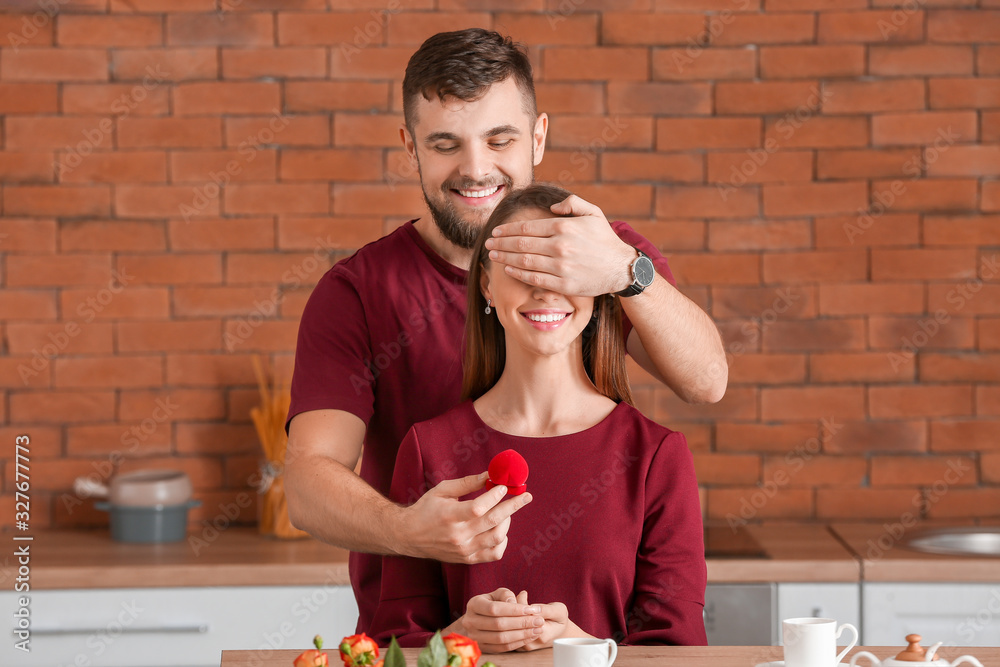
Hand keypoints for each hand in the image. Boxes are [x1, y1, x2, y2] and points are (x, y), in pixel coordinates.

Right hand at [399, 472, 532, 563]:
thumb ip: (467, 483)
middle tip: (525, 496)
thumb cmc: (426, 509)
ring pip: (497, 538)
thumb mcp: (442, 490)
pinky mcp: (467, 559)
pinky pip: (493, 554)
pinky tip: (500, 530)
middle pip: (493, 522)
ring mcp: (464, 550)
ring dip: (507, 521)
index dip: (495, 496)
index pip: (479, 507)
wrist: (409, 536)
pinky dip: (502, 542)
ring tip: (506, 511)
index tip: (504, 486)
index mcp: (449, 516)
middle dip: (513, 506)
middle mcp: (458, 536)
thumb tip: (490, 475)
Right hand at [446, 588, 544, 652]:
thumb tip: (514, 602)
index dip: (514, 610)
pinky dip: (518, 643)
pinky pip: (503, 648)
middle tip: (539, 620)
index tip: (531, 610)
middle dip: (522, 623)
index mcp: (473, 604)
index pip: (494, 609)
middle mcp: (470, 621)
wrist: (481, 617)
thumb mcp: (497, 593)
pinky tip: (530, 636)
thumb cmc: (492, 602)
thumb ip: (506, 595)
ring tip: (537, 629)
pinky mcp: (483, 648)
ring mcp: (475, 636)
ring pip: (501, 638)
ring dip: (522, 634)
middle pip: (499, 625)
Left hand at [484, 195, 636, 296]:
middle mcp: (560, 246)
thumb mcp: (593, 213)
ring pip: (524, 262)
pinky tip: (508, 270)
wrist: (621, 268)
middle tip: (487, 244)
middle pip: (521, 244)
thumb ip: (572, 203)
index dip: (507, 230)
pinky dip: (518, 274)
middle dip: (500, 244)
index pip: (527, 227)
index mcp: (563, 227)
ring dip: (504, 258)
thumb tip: (552, 207)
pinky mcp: (563, 284)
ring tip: (492, 256)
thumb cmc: (604, 239)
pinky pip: (534, 279)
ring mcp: (561, 267)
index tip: (495, 232)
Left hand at [513, 590, 569, 650]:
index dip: (521, 603)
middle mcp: (531, 643)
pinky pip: (508, 632)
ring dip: (510, 612)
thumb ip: (546, 609)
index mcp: (542, 634)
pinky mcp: (518, 647)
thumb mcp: (559, 611)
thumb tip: (531, 608)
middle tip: (519, 595)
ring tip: (518, 601)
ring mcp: (523, 647)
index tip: (523, 593)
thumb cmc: (559, 620)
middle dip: (514, 606)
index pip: (525, 617)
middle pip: (515, 622)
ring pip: (509, 627)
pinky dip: (509, 618)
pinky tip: (516, 610)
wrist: (559, 633)